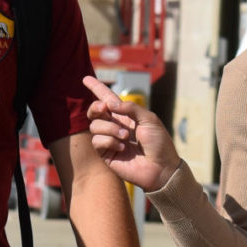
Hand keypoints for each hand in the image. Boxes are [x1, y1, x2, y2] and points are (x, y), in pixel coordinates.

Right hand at [83, 75, 181, 192]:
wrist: (160, 167)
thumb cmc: (159, 143)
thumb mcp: (149, 119)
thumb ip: (131, 108)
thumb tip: (110, 104)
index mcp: (126, 115)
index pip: (108, 99)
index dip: (97, 88)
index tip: (85, 78)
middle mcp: (115, 126)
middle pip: (95, 111)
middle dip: (96, 107)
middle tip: (104, 108)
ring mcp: (109, 140)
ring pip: (95, 126)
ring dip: (110, 129)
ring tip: (126, 137)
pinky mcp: (106, 154)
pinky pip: (97, 141)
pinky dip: (109, 142)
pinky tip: (122, 148)